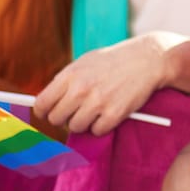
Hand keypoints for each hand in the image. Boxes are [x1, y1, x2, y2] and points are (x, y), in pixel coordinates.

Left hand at [36, 35, 168, 135]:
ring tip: (96, 111)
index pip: (42, 104)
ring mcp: (98, 103)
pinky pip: (97, 131)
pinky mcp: (114, 114)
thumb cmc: (113, 62)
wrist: (147, 59)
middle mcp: (81, 89)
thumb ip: (65, 82)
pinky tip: (109, 112)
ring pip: (76, 127)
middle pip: (56, 119)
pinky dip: (102, 126)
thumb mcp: (84, 63)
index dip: (44, 112)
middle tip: (76, 112)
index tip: (50, 113)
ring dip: (84, 123)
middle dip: (64, 118)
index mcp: (70, 75)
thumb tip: (44, 104)